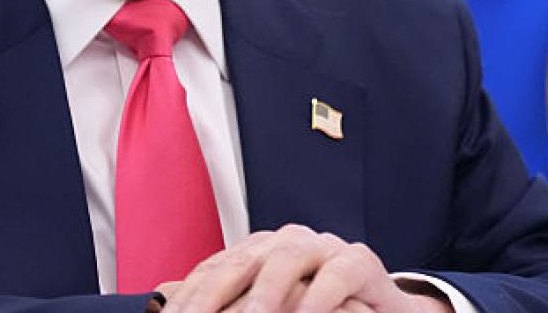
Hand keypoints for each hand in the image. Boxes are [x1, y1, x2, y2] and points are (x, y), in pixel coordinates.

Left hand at [162, 224, 451, 312]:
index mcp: (256, 252)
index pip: (212, 272)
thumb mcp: (268, 307)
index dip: (187, 298)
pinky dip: (320, 297)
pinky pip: (338, 275)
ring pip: (286, 261)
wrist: (383, 310)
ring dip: (266, 294)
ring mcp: (323, 247)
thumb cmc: (317, 309)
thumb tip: (163, 298)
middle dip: (212, 296)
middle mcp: (285, 242)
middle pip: (240, 263)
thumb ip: (224, 301)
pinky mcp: (360, 262)